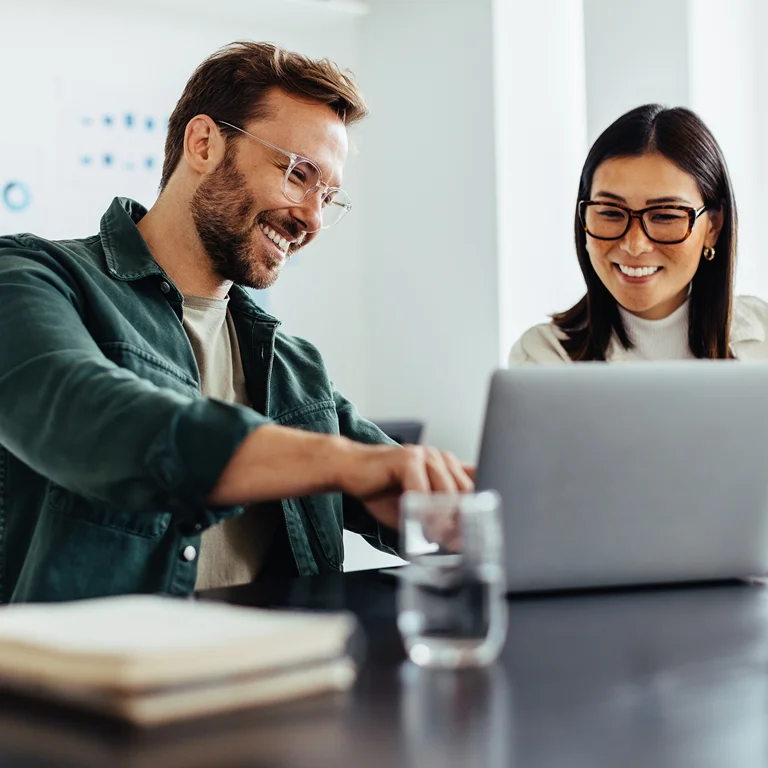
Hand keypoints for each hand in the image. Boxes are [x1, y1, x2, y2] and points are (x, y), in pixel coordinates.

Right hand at [336, 443, 473, 529]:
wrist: (348, 470)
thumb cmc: (380, 489)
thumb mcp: (415, 508)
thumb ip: (436, 518)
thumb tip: (457, 541)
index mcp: (446, 467)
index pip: (475, 485)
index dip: (477, 510)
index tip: (475, 534)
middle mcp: (439, 458)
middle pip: (465, 491)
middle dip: (462, 520)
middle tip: (456, 543)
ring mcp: (425, 455)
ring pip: (446, 491)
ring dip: (443, 519)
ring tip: (437, 538)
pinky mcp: (407, 458)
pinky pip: (422, 489)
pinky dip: (422, 511)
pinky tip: (418, 525)